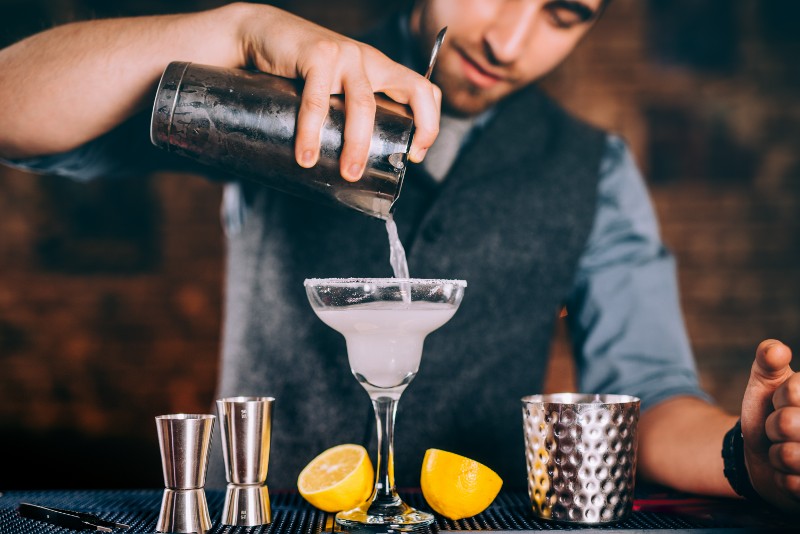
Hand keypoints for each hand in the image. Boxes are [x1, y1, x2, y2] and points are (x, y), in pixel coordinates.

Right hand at [235, 4, 440, 180]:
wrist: (258, 31)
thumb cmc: (296, 68)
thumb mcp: (333, 87)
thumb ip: (345, 112)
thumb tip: (349, 164)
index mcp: (380, 69)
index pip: (424, 90)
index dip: (429, 123)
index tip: (414, 154)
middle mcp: (369, 59)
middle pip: (407, 96)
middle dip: (399, 139)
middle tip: (383, 170)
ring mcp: (346, 54)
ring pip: (364, 104)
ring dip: (357, 144)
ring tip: (347, 173)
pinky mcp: (317, 54)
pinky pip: (318, 101)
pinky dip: (312, 132)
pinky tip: (307, 156)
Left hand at [740, 339, 799, 510]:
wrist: (765, 453)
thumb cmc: (769, 412)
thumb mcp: (766, 382)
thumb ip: (768, 361)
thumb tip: (775, 349)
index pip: (793, 392)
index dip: (781, 398)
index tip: (783, 401)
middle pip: (788, 423)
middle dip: (775, 426)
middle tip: (781, 428)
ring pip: (790, 455)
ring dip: (776, 454)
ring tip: (785, 450)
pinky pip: (792, 484)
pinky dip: (782, 478)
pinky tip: (790, 474)